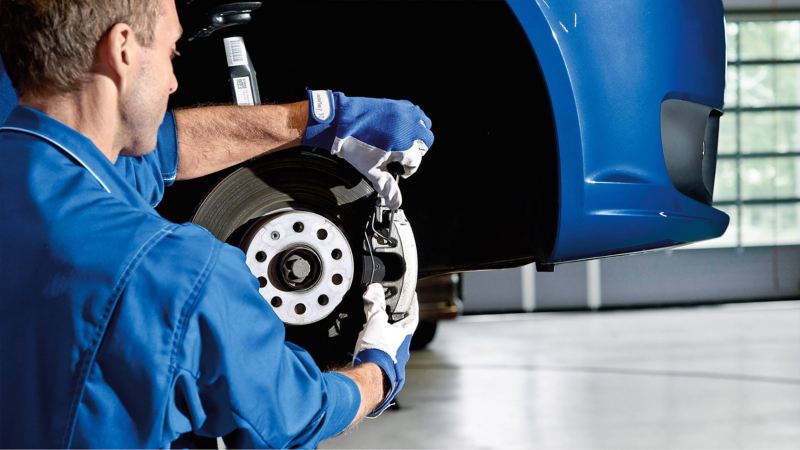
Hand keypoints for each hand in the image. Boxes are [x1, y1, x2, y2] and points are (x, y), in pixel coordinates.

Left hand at [302, 90, 433, 209]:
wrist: (340, 122)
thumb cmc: (354, 145)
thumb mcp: (372, 170)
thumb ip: (387, 187)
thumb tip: (395, 203)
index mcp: (404, 145)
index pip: (416, 161)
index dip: (408, 169)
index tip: (400, 171)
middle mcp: (408, 128)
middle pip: (425, 143)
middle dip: (416, 152)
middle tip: (402, 157)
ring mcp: (404, 114)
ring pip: (424, 125)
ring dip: (418, 135)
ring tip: (404, 141)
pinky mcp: (398, 104)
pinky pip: (415, 112)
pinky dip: (412, 121)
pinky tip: (400, 128)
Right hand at [352, 283, 418, 416]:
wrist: (370, 378)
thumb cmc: (377, 351)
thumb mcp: (375, 321)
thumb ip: (374, 305)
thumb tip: (374, 290)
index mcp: (405, 337)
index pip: (413, 317)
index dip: (412, 306)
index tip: (412, 298)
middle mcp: (402, 350)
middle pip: (402, 332)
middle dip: (394, 322)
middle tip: (386, 313)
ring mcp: (393, 361)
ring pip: (391, 344)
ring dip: (383, 337)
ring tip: (371, 330)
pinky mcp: (382, 369)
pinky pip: (381, 354)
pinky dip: (375, 348)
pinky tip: (364, 346)